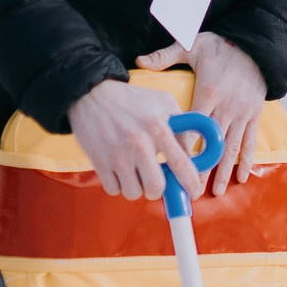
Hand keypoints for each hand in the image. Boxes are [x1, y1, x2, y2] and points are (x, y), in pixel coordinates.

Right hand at [66, 77, 203, 201]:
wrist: (91, 94)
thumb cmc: (132, 100)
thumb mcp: (164, 103)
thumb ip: (183, 127)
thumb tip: (195, 155)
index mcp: (158, 128)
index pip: (182, 165)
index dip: (190, 184)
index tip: (192, 192)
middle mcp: (139, 144)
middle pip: (155, 188)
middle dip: (158, 190)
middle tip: (156, 181)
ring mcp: (117, 154)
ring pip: (133, 193)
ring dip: (137, 188)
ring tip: (135, 173)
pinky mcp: (99, 161)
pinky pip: (113, 190)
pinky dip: (118, 185)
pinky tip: (119, 171)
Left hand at [134, 32, 268, 194]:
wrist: (257, 46)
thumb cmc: (221, 47)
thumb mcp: (192, 45)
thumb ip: (165, 55)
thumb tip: (139, 60)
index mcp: (209, 92)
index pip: (195, 126)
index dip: (185, 148)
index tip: (175, 167)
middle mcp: (226, 107)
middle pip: (212, 144)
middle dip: (202, 169)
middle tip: (192, 190)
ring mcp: (242, 114)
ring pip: (232, 148)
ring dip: (223, 171)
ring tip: (215, 191)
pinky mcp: (253, 116)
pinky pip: (250, 142)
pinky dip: (247, 161)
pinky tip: (241, 177)